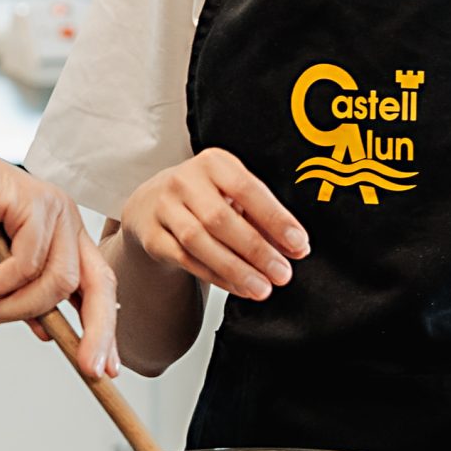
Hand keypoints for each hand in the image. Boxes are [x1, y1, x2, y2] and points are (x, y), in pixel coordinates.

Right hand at [0, 115, 118, 377]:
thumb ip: (21, 299)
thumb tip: (47, 332)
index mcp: (63, 238)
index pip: (97, 288)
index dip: (104, 329)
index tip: (106, 369)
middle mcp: (67, 222)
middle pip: (99, 284)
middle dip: (97, 331)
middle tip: (89, 367)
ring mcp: (56, 210)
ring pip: (58, 281)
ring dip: (18, 306)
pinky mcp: (37, 203)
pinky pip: (28, 263)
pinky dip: (0, 283)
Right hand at [121, 149, 307, 301]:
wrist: (151, 204)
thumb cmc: (205, 198)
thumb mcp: (234, 196)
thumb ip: (265, 219)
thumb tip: (298, 247)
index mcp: (213, 163)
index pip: (248, 189)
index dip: (275, 218)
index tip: (299, 244)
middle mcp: (184, 181)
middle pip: (220, 218)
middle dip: (256, 250)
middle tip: (282, 273)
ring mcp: (164, 208)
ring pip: (199, 241)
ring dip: (235, 269)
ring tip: (262, 288)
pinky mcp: (152, 236)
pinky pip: (186, 260)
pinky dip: (216, 276)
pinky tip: (239, 287)